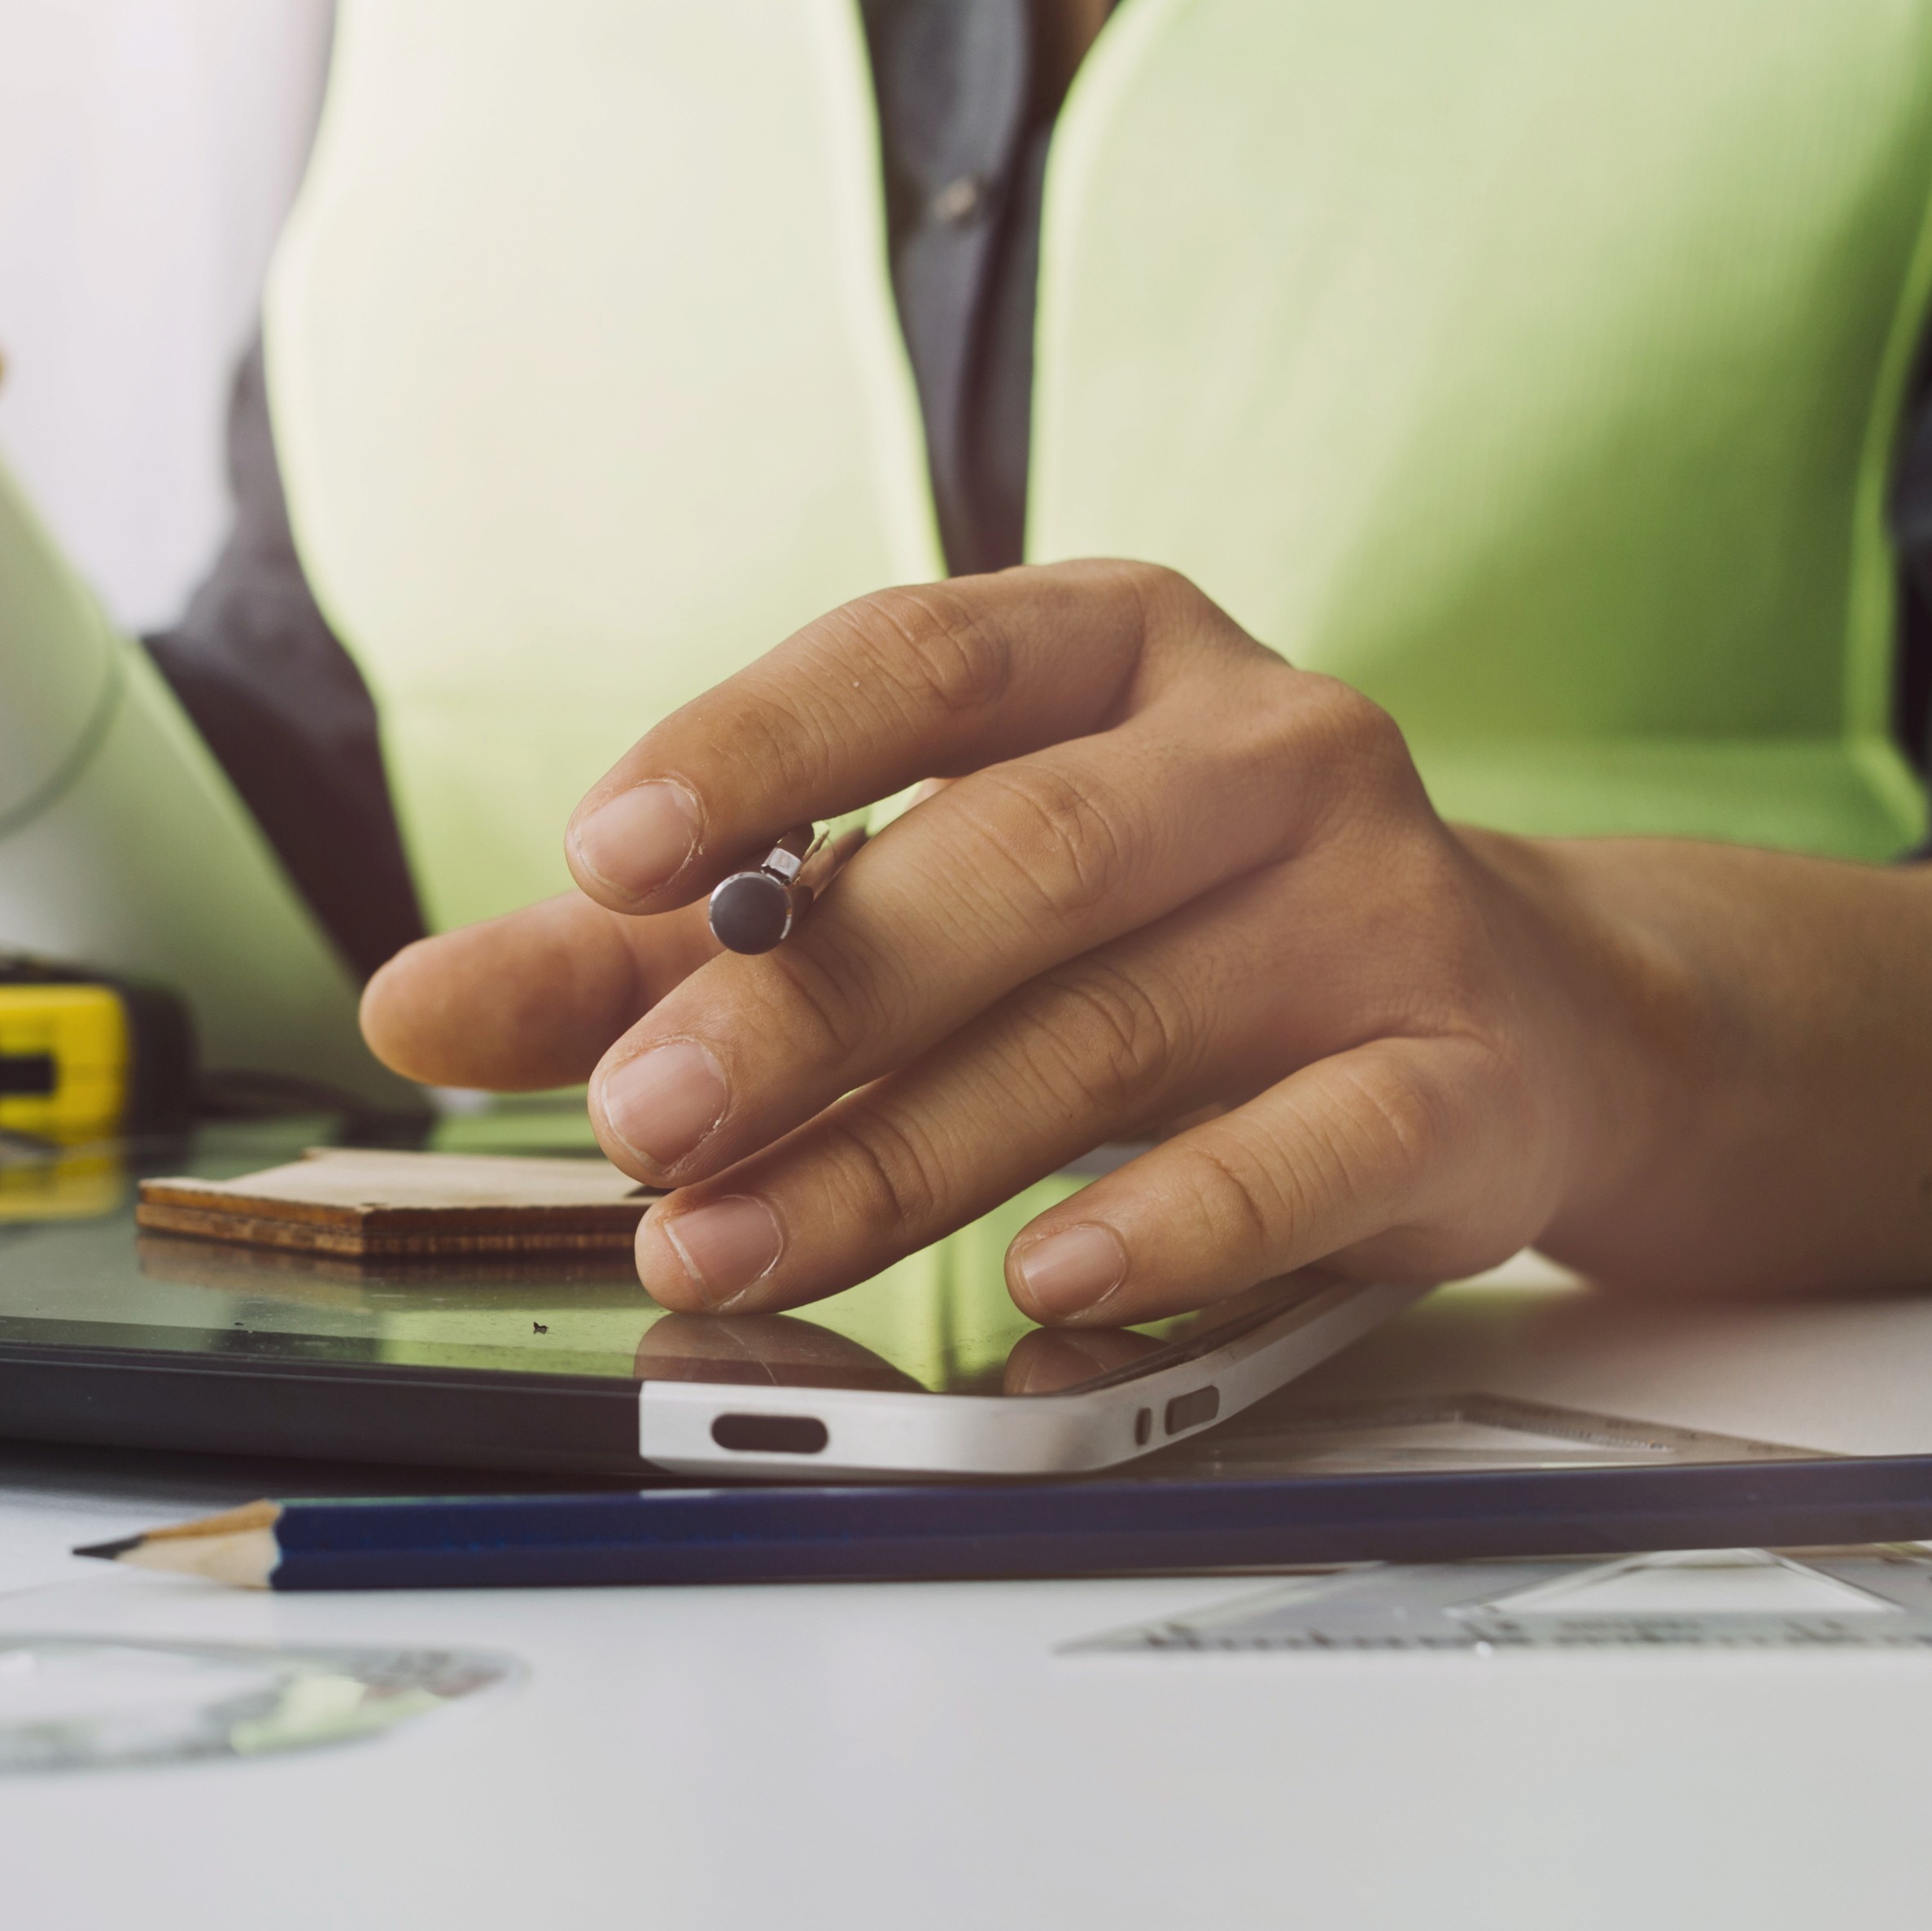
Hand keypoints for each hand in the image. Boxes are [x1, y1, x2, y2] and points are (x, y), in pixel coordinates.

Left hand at [356, 562, 1675, 1324]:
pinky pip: (1311, 1148)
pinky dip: (1171, 1219)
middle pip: (1009, 854)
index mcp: (1105, 645)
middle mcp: (1254, 741)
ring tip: (732, 1246)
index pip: (912, 660)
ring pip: (1116, 1021)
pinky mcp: (1460, 1072)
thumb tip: (415, 1004)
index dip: (754, 748)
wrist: (1516, 1018)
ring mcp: (1375, 899)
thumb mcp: (914, 895)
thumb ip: (663, 952)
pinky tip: (1045, 1285)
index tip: (599, 852)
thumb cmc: (1161, 929)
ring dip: (904, 1154)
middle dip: (802, 1002)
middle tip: (637, 1124)